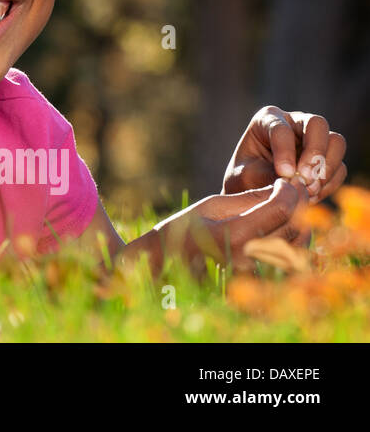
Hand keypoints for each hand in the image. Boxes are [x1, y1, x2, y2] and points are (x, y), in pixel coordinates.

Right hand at [125, 180, 308, 275]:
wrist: (167, 266)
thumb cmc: (186, 230)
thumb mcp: (212, 206)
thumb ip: (250, 199)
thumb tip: (283, 188)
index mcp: (234, 236)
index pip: (281, 209)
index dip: (289, 192)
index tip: (285, 182)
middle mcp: (250, 259)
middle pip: (293, 228)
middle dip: (298, 206)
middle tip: (295, 190)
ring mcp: (257, 276)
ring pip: (298, 247)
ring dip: (300, 226)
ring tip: (292, 209)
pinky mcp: (261, 285)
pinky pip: (291, 265)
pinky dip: (295, 246)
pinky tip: (286, 232)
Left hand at [222, 106, 345, 201]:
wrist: (255, 192)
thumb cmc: (245, 178)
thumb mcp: (247, 176)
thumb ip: (268, 176)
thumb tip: (297, 182)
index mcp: (268, 119)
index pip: (282, 128)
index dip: (285, 151)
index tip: (284, 174)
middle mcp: (294, 123)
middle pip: (317, 124)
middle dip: (315, 152)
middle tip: (306, 178)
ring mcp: (314, 139)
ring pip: (336, 142)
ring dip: (326, 168)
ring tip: (309, 190)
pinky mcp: (328, 158)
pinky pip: (340, 167)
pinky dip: (329, 183)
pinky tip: (311, 196)